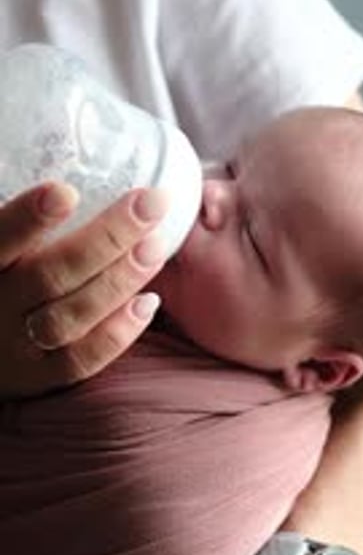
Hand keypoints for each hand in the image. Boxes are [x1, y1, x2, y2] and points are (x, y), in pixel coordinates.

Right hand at [0, 181, 170, 398]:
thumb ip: (17, 221)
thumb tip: (69, 178)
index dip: (27, 217)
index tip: (65, 192)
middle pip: (49, 275)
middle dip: (106, 239)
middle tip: (151, 204)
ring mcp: (15, 346)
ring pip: (70, 317)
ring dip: (119, 281)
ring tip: (156, 247)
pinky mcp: (39, 377)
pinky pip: (82, 359)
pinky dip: (118, 332)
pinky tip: (149, 302)